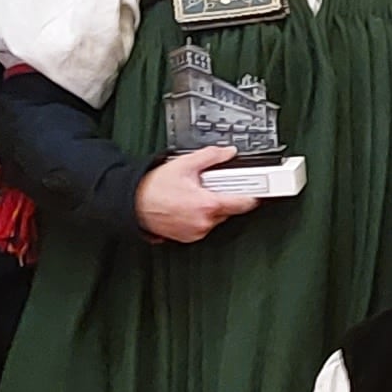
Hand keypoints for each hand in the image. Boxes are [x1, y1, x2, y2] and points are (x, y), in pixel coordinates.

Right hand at [136, 145, 251, 241]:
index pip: (244, 203)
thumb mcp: (184, 164)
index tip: (259, 191)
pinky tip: (187, 206)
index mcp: (208, 205)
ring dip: (211, 207)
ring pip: (216, 218)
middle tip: (209, 186)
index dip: (253, 195)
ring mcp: (197, 232)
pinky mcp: (189, 238)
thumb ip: (211, 157)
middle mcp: (204, 222)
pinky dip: (200, 216)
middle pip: (229, 209)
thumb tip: (228, 153)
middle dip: (223, 196)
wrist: (133, 204)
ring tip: (193, 195)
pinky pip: (204, 225)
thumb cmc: (153, 188)